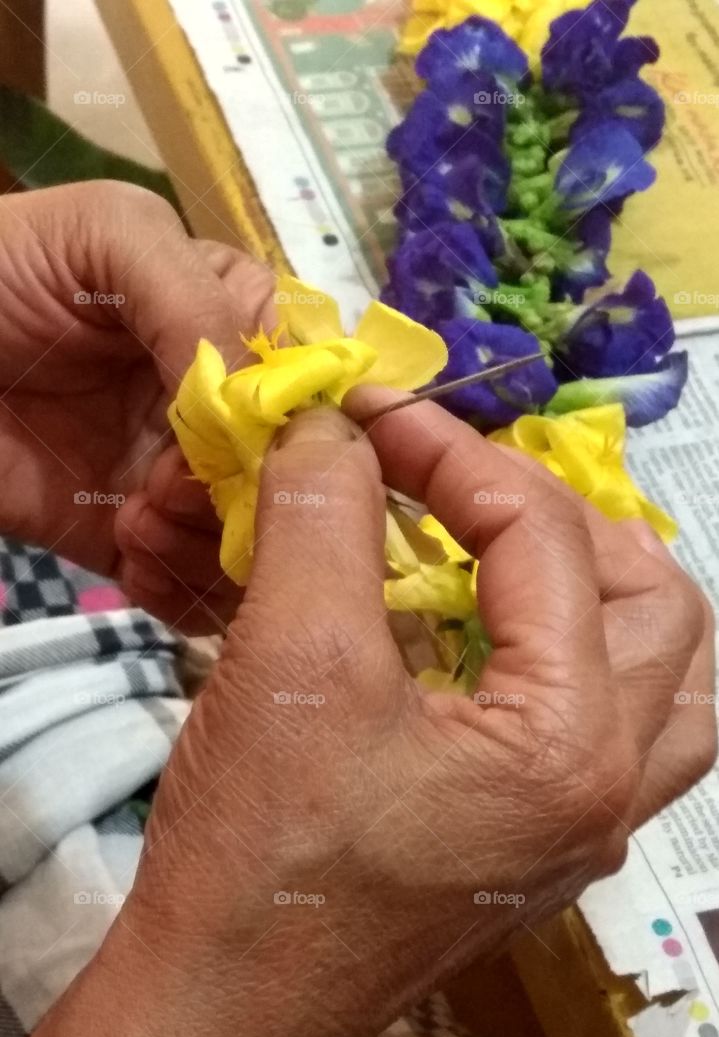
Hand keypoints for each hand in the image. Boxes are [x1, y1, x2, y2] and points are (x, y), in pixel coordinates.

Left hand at [0, 180, 273, 631]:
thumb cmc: (1, 273)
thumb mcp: (112, 235)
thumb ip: (200, 298)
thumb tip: (265, 404)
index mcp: (227, 324)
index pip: (310, 379)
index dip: (310, 415)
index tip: (270, 442)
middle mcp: (215, 408)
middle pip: (290, 474)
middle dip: (248, 490)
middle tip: (170, 486)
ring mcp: (175, 478)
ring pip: (252, 538)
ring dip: (209, 542)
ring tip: (136, 521)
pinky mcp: (132, 539)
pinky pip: (191, 587)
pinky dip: (178, 588)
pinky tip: (131, 557)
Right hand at [125, 391, 716, 1036]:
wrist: (221, 1006)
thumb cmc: (263, 859)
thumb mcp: (293, 659)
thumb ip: (325, 516)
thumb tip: (336, 431)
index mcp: (571, 743)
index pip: (551, 541)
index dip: (458, 455)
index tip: (377, 423)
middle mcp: (605, 792)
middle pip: (659, 609)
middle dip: (564, 521)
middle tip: (468, 487)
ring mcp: (579, 831)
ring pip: (664, 683)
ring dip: (603, 598)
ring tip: (516, 558)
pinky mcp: (534, 850)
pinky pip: (609, 735)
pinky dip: (570, 663)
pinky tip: (482, 644)